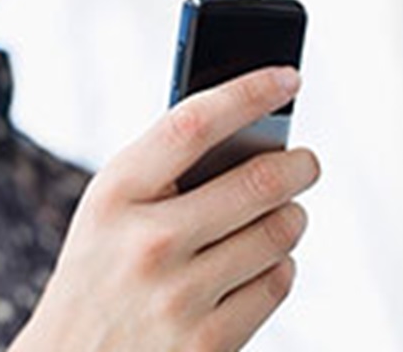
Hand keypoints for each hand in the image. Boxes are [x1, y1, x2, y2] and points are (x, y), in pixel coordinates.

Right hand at [10, 67, 319, 351]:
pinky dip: (279, 266)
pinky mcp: (207, 342)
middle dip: (299, 165)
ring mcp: (178, 296)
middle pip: (258, 180)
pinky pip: (278, 283)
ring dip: (291, 217)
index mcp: (114, 194)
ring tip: (279, 215)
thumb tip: (247, 130)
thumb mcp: (108, 210)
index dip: (248, 91)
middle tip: (306, 162)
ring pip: (280, 233)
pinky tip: (258, 264)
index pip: (192, 123)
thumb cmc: (97, 271)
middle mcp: (146, 242)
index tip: (288, 76)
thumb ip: (162, 169)